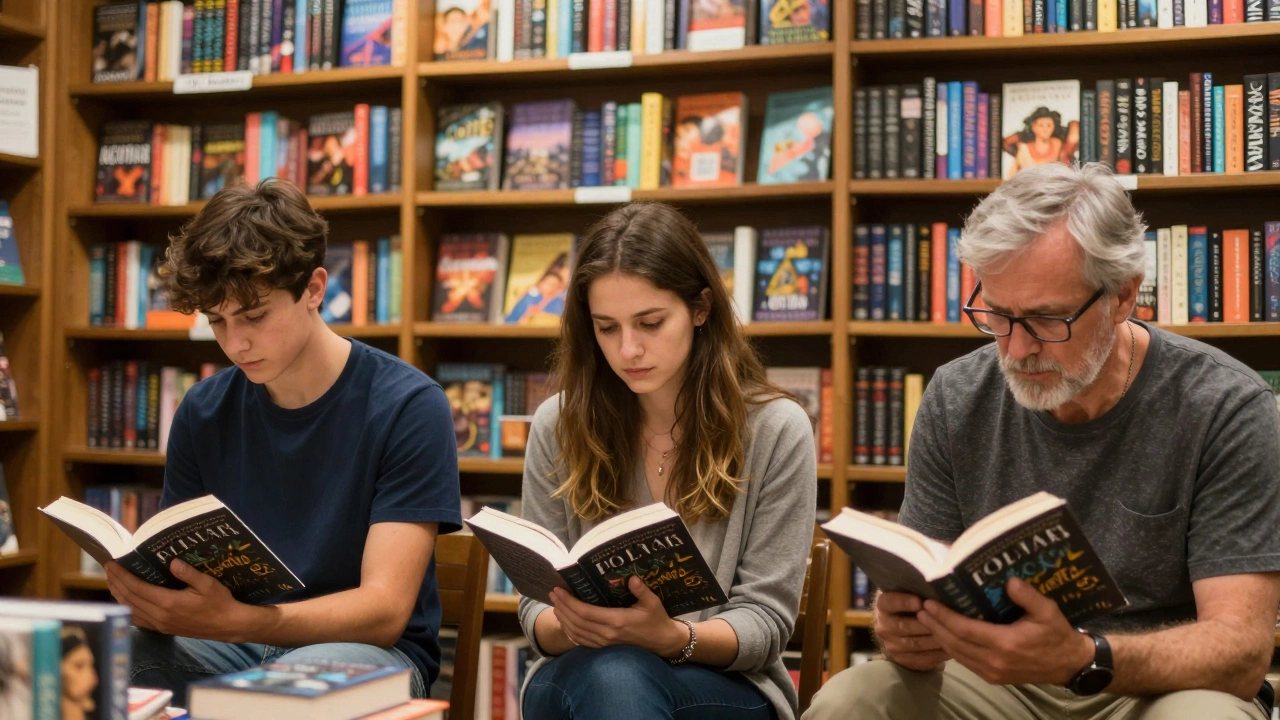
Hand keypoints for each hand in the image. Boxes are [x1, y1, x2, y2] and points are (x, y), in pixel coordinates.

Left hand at [105, 559, 265, 641]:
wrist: (227, 625)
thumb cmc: (220, 602)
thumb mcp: (208, 584)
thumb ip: (189, 573)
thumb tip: (172, 562)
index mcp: (168, 603)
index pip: (137, 588)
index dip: (122, 576)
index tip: (112, 564)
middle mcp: (160, 615)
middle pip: (129, 598)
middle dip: (116, 582)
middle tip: (108, 568)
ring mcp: (160, 624)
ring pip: (130, 609)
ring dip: (118, 595)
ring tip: (113, 581)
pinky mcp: (162, 629)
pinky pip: (137, 619)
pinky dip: (127, 607)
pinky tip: (125, 600)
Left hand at [550, 576, 689, 657]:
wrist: (662, 642)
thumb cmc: (657, 619)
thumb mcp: (653, 602)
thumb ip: (642, 590)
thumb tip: (632, 578)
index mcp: (617, 621)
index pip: (585, 612)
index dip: (569, 602)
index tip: (559, 590)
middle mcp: (607, 634)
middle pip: (577, 621)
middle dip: (562, 607)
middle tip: (552, 594)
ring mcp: (605, 642)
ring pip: (577, 632)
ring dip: (563, 619)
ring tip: (555, 605)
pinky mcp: (605, 647)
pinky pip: (582, 641)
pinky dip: (570, 632)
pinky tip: (565, 623)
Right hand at [873, 591, 950, 670]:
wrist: (899, 627)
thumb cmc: (911, 603)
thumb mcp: (909, 592)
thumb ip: (918, 590)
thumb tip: (937, 586)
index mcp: (883, 606)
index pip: (889, 602)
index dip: (903, 602)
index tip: (920, 602)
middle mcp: (883, 626)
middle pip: (904, 626)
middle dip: (926, 624)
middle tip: (946, 621)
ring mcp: (890, 645)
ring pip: (914, 644)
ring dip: (934, 640)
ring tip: (953, 636)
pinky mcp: (901, 659)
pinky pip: (920, 660)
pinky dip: (936, 656)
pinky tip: (950, 650)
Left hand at [916, 577, 1094, 684]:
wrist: (1068, 664)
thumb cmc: (1057, 634)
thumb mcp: (1048, 611)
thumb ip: (1028, 596)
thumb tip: (1009, 581)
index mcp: (1004, 644)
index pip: (964, 629)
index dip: (944, 617)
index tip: (929, 604)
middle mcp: (994, 661)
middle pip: (954, 642)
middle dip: (935, 625)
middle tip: (921, 609)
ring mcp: (992, 672)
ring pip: (957, 654)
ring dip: (940, 637)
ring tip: (927, 620)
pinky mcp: (993, 678)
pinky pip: (966, 662)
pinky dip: (952, 648)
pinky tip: (945, 636)